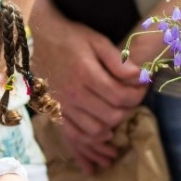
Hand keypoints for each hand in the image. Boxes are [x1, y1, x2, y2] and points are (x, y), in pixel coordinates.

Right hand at [31, 9, 146, 172]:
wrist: (37, 40)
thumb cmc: (70, 38)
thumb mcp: (97, 41)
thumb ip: (118, 61)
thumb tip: (139, 76)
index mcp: (86, 74)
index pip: (120, 96)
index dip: (138, 95)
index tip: (143, 87)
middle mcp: (74, 94)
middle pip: (111, 115)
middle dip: (129, 109)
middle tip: (133, 99)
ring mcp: (64, 106)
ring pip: (96, 131)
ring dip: (113, 126)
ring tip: (120, 114)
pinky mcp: (56, 113)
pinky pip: (75, 136)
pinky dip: (91, 142)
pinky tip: (104, 139)